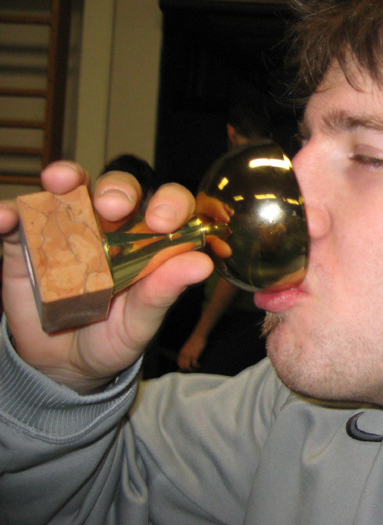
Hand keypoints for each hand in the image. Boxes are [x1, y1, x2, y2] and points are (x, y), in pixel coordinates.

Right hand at [0, 162, 213, 393]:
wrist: (66, 365)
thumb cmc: (115, 335)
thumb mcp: (142, 320)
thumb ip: (165, 291)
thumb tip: (202, 264)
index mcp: (148, 239)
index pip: (167, 205)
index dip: (169, 204)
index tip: (163, 221)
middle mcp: (110, 225)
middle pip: (118, 188)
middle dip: (118, 188)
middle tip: (113, 206)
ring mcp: (66, 229)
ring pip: (68, 189)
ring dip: (65, 177)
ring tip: (61, 181)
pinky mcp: (25, 243)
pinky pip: (15, 220)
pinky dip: (8, 215)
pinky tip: (6, 219)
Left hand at [177, 332, 207, 371]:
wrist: (198, 335)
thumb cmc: (194, 341)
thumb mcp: (187, 347)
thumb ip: (185, 353)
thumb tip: (186, 359)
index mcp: (181, 353)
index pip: (179, 363)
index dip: (182, 367)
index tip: (187, 369)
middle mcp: (183, 355)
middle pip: (183, 366)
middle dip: (187, 370)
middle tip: (193, 369)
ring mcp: (189, 355)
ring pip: (187, 367)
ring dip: (192, 369)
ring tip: (196, 368)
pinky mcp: (195, 355)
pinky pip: (194, 364)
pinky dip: (197, 366)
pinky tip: (200, 365)